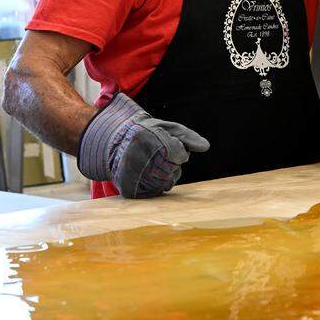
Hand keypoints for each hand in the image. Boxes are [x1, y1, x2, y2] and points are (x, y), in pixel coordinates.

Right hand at [77, 93, 209, 198]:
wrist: (113, 142)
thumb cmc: (145, 133)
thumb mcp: (167, 128)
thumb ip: (187, 137)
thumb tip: (206, 146)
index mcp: (146, 138)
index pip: (179, 154)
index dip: (179, 152)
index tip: (171, 147)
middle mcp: (136, 157)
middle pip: (174, 170)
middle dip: (173, 164)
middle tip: (159, 155)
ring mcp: (131, 174)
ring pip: (167, 183)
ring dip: (168, 175)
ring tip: (153, 163)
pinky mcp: (129, 189)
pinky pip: (156, 192)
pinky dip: (158, 185)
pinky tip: (149, 174)